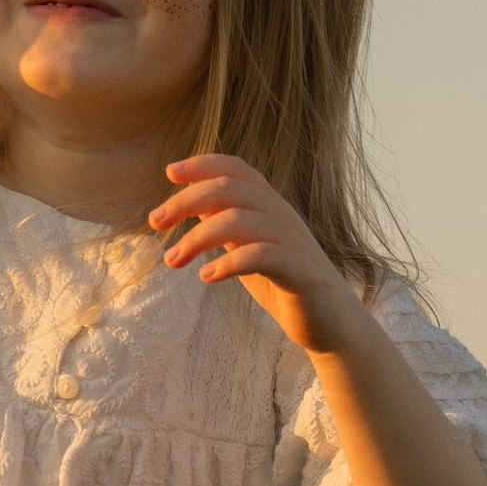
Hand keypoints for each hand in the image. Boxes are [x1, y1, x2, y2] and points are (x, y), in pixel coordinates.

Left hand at [149, 154, 359, 357]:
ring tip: (172, 260)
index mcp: (269, 206)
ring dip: (197, 237)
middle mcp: (281, 216)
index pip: (237, 169)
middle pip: (230, 189)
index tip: (170, 172)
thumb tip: (193, 205)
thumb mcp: (248, 247)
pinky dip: (228, 263)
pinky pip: (261, 255)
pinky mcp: (299, 271)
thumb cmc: (283, 282)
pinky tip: (206, 276)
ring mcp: (291, 241)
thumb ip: (225, 224)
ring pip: (239, 220)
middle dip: (186, 201)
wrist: (331, 321)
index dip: (203, 164)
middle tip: (155, 222)